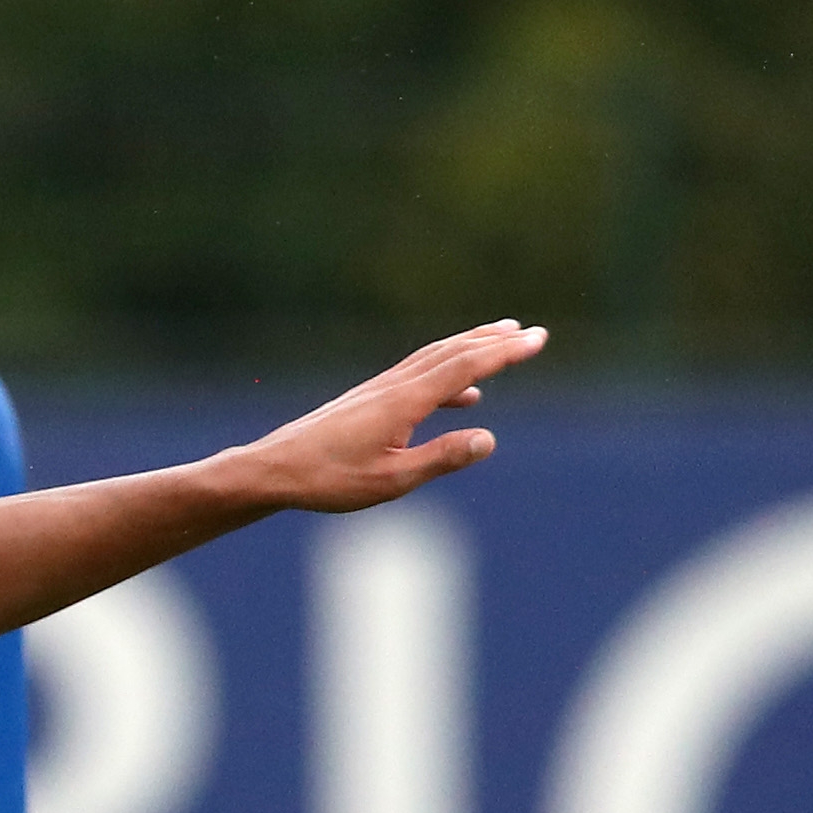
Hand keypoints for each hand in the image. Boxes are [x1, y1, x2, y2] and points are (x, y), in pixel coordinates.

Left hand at [232, 320, 546, 514]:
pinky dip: (448, 376)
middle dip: (495, 341)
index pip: (466, 366)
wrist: (274, 469)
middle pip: (453, 352)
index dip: (505, 352)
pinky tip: (465, 397)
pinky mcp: (368, 400)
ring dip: (471, 348)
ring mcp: (379, 390)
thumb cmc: (329, 479)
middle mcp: (394, 387)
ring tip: (502, 342)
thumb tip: (489, 440)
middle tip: (531, 332)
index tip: (538, 339)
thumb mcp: (391, 480)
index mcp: (405, 402)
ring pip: (434, 359)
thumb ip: (441, 458)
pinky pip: (418, 377)